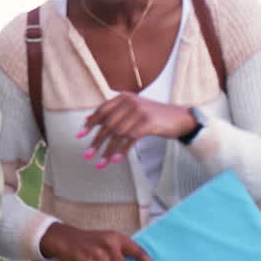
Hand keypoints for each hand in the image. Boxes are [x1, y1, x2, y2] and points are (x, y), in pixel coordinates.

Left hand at [79, 93, 198, 167]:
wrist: (181, 118)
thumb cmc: (154, 116)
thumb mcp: (132, 110)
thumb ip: (112, 113)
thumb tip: (88, 119)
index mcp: (123, 97)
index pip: (102, 110)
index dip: (90, 124)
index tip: (79, 136)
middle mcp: (130, 102)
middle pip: (108, 124)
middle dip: (97, 141)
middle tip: (88, 155)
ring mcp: (140, 111)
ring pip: (118, 134)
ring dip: (108, 150)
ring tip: (101, 163)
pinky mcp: (149, 122)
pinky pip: (130, 139)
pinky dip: (122, 150)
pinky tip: (116, 160)